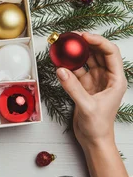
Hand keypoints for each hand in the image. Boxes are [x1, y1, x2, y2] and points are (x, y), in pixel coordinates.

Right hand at [56, 32, 128, 176]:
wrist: (94, 140)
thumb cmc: (98, 126)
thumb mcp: (87, 106)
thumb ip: (73, 88)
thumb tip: (61, 70)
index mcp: (116, 79)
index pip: (110, 53)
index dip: (98, 41)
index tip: (83, 36)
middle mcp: (106, 77)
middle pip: (98, 53)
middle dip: (85, 43)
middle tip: (71, 36)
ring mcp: (95, 81)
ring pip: (86, 60)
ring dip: (76, 52)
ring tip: (64, 45)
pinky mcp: (84, 86)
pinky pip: (76, 71)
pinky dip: (68, 65)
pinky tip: (59, 61)